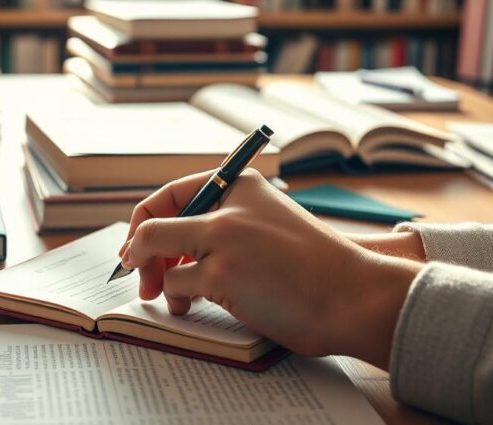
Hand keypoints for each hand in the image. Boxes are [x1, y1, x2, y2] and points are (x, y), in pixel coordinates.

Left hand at [120, 169, 422, 366]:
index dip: (146, 222)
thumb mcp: (268, 223)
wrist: (354, 294)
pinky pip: (174, 285)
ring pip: (157, 256)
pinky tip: (195, 306)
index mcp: (242, 185)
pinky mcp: (221, 274)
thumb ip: (224, 222)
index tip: (139, 248)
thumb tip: (158, 242)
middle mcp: (228, 205)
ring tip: (179, 301)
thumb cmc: (315, 267)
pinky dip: (179, 299)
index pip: (172, 193)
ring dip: (161, 283)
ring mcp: (223, 239)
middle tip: (142, 280)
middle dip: (138, 255)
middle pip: (152, 223)